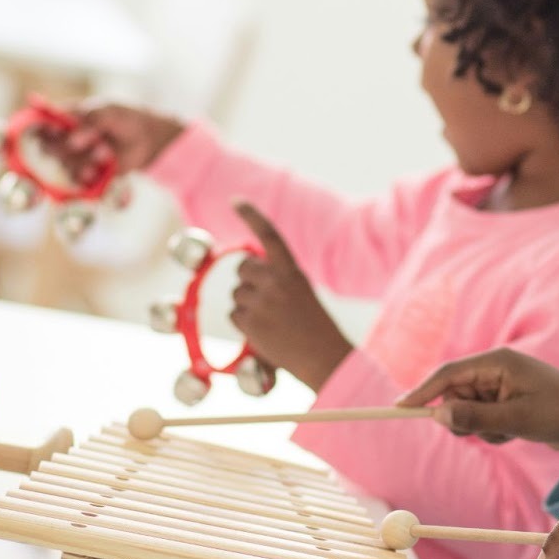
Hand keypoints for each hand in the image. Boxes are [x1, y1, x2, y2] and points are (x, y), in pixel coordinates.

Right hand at [38, 102, 184, 185]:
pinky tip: (101, 168)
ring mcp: (74, 157)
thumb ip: (90, 121)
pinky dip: (88, 176)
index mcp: (64, 118)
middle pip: (48, 148)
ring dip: (84, 161)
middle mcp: (64, 139)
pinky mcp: (85, 174)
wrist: (147, 139)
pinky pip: (77, 180)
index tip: (56, 132)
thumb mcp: (109, 112)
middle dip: (66, 148)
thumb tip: (72, 140)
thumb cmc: (124, 119)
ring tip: (105, 152)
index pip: (40, 124)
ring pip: (65, 165)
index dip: (43, 130)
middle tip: (89, 142)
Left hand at [230, 201, 352, 390]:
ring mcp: (261, 301)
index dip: (251, 215)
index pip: (269, 235)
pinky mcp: (249, 321)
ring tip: (273, 322)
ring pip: (236, 295)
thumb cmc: (313, 326)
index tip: (235, 200)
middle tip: (267, 300)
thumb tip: (245, 271)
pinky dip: (246, 325)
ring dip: (248, 307)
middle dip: (248, 282)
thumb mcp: (301, 291)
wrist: (323, 357)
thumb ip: (278, 277)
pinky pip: (234, 316)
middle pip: (242, 270)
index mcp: (292, 270)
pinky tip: (266, 333)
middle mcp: (276, 281)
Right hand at [395, 347, 558, 472]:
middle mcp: (496, 368)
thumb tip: (439, 414)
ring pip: (466, 410)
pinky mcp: (505, 400)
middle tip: (487, 431)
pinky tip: (516, 431)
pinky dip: (492, 431)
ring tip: (510, 431)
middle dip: (461, 417)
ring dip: (480, 427)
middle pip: (453, 393)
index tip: (399, 408)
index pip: (449, 373)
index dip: (422, 390)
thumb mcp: (517, 419)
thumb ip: (476, 417)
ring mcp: (500, 384)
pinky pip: (481, 419)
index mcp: (498, 361)